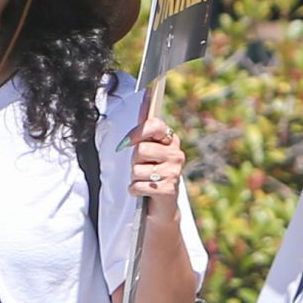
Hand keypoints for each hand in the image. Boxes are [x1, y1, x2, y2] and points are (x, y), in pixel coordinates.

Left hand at [128, 98, 183, 225]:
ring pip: (137, 169)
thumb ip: (145, 127)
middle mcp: (176, 154)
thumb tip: (145, 96)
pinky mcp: (168, 189)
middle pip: (141, 150)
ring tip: (144, 181)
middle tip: (142, 168)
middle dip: (134, 162)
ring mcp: (174, 172)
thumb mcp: (149, 149)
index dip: (137, 132)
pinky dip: (135, 190)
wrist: (161, 207)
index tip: (126, 143)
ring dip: (134, 178)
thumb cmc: (151, 174)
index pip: (154, 125)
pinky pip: (138, 185)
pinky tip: (144, 192)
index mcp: (170, 140)